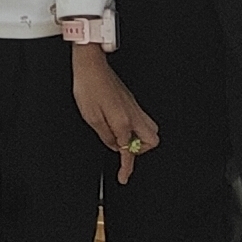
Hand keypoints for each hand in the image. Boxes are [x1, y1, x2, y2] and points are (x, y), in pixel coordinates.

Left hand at [72, 45, 159, 182]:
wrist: (91, 65)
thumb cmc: (89, 86)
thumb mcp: (91, 117)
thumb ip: (105, 135)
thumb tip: (114, 145)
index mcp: (123, 121)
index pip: (129, 151)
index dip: (126, 167)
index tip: (123, 176)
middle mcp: (133, 114)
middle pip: (152, 140)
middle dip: (140, 151)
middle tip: (124, 151)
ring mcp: (134, 106)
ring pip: (150, 129)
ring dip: (140, 139)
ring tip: (122, 140)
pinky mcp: (130, 101)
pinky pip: (141, 120)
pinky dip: (134, 128)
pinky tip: (119, 127)